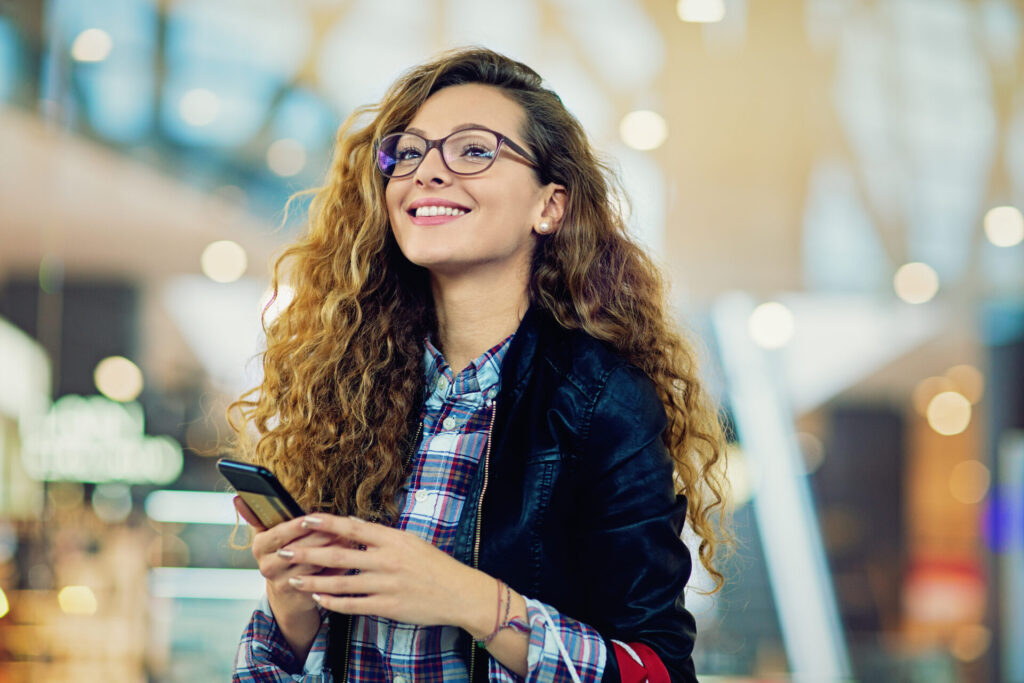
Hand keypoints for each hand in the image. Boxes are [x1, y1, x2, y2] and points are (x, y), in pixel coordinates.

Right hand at [234, 497, 338, 616]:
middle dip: (321, 536)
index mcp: (260, 547)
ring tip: (349, 537)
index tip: (310, 518)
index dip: (295, 526)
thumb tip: (238, 497)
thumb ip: (257, 516)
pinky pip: (323, 579)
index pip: (278, 534)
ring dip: (333, 550)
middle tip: (339, 525)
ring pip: (313, 564)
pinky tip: (350, 556)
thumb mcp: (267, 535)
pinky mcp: (302, 595)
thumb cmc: (280, 555)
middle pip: (298, 549)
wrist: (286, 594)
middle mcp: (268, 567)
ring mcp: (284, 582)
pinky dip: (338, 567)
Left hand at [279, 514, 494, 629]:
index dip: (326, 523)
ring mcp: (386, 585)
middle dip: (308, 553)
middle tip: (284, 551)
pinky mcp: (388, 606)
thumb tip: (355, 527)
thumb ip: (383, 537)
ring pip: (341, 582)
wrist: (459, 592)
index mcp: (393, 539)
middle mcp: (387, 560)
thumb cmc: (435, 565)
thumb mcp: (411, 542)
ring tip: (292, 580)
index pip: (352, 527)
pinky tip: (318, 600)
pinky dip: (333, 603)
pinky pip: (354, 604)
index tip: (303, 519)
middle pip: (339, 555)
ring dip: (313, 581)